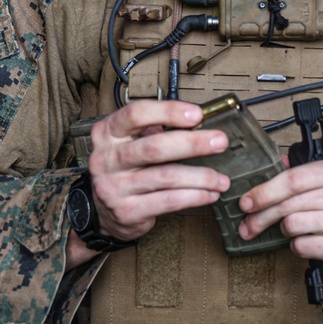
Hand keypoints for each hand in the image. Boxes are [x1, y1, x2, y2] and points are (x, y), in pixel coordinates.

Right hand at [67, 100, 228, 264]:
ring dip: (201, 177)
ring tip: (221, 179)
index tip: (197, 114)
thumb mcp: (130, 144)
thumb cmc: (124, 170)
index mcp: (107, 134)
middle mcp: (106, 159)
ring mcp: (114, 187)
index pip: (135, 114)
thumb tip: (197, 122)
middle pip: (154, 146)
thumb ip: (155, 132)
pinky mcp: (127, 211)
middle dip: (193, 143)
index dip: (168, 111)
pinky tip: (209, 194)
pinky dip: (194, 197)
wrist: (101, 212)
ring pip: (166, 177)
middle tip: (220, 142)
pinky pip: (168, 201)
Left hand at [237, 156, 322, 281]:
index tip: (247, 201)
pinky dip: (299, 247)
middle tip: (249, 225)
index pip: (293, 178)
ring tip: (295, 232)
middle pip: (289, 203)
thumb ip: (309, 173)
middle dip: (262, 216)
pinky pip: (303, 246)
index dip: (264, 191)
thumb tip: (278, 162)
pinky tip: (310, 244)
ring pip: (293, 225)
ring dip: (286, 232)